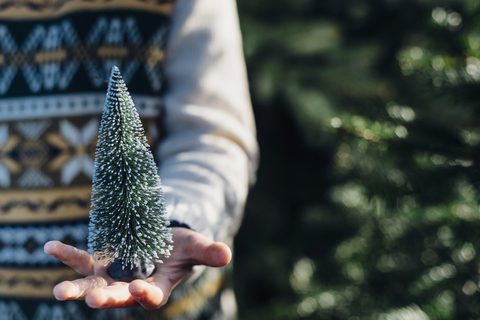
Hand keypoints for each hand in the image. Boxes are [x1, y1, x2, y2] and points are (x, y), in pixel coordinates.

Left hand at [44, 227, 231, 309]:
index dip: (145, 295)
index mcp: (157, 287)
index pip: (151, 297)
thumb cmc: (181, 248)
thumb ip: (208, 253)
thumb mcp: (195, 247)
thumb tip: (227, 254)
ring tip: (59, 292)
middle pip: (118, 297)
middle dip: (106, 299)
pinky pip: (83, 261)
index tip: (139, 290)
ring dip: (78, 289)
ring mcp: (113, 277)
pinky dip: (68, 255)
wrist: (162, 243)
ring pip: (95, 286)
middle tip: (94, 300)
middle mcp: (131, 287)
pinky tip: (50, 247)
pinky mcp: (101, 264)